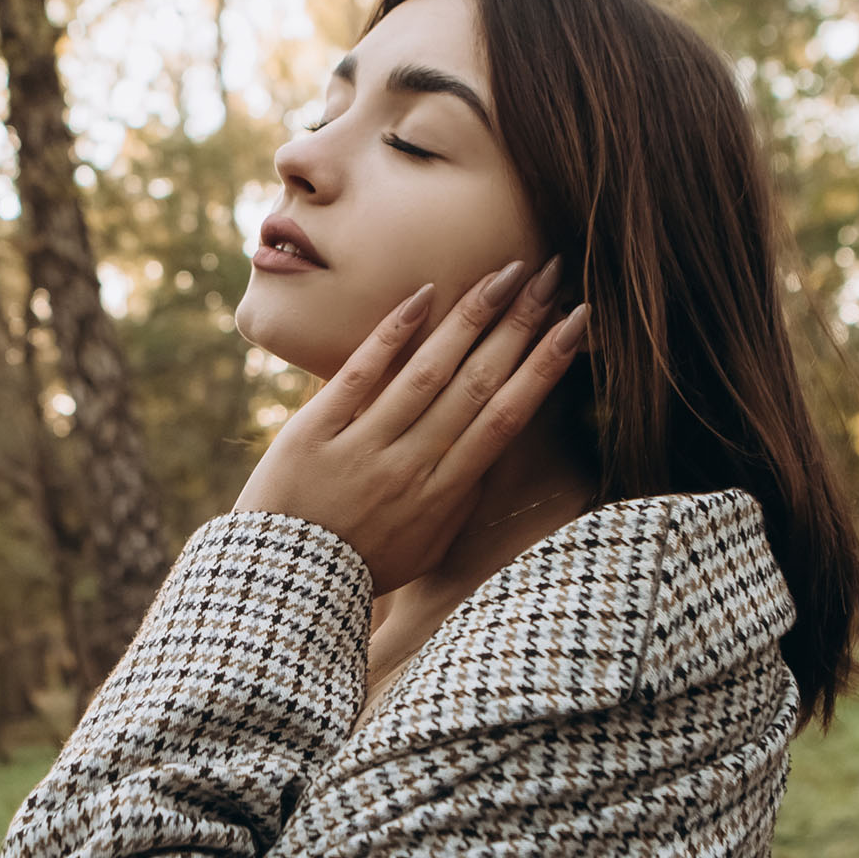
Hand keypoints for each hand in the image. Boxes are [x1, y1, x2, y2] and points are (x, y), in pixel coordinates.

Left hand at [231, 256, 590, 594]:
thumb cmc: (361, 566)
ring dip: (470, 317)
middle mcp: (411, 466)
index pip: (507, 417)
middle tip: (552, 272)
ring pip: (426, 373)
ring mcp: (362, 448)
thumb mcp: (426, 547)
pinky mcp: (313, 433)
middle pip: (477, 384)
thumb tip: (492, 450)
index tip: (577, 322)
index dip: (545, 366)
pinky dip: (392, 335)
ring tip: (503, 271)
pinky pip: (358, 375)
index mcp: (444, 494)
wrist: (281, 586)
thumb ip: (460, 500)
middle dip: (520, 325)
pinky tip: (422, 295)